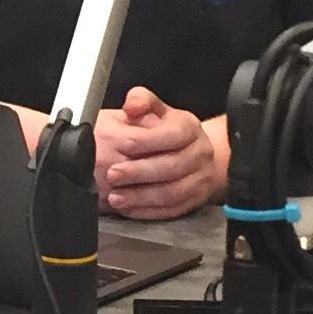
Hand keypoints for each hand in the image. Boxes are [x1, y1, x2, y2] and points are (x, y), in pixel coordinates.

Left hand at [93, 88, 227, 220]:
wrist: (198, 153)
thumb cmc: (170, 130)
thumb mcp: (158, 110)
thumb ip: (142, 101)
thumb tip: (132, 105)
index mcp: (189, 128)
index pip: (170, 136)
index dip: (145, 142)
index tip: (122, 146)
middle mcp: (200, 154)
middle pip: (170, 167)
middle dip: (138, 172)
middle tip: (112, 175)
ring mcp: (200, 180)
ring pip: (171, 193)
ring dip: (141, 197)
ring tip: (116, 197)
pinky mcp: (195, 201)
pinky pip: (171, 211)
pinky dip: (148, 212)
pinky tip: (128, 209)